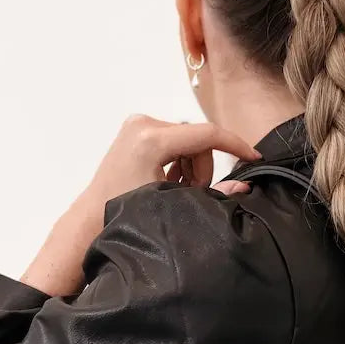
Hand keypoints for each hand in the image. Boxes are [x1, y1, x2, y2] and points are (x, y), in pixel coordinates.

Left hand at [21, 117, 256, 297]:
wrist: (91, 219)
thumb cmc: (126, 215)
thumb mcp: (174, 202)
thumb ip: (213, 192)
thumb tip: (243, 185)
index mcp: (150, 139)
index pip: (206, 134)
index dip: (234, 145)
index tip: (252, 156)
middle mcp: (142, 124)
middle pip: (197, 137)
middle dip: (204, 165)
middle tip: (195, 192)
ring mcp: (137, 125)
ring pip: (187, 139)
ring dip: (192, 164)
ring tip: (179, 189)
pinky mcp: (135, 130)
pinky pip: (173, 139)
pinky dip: (179, 160)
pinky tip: (169, 180)